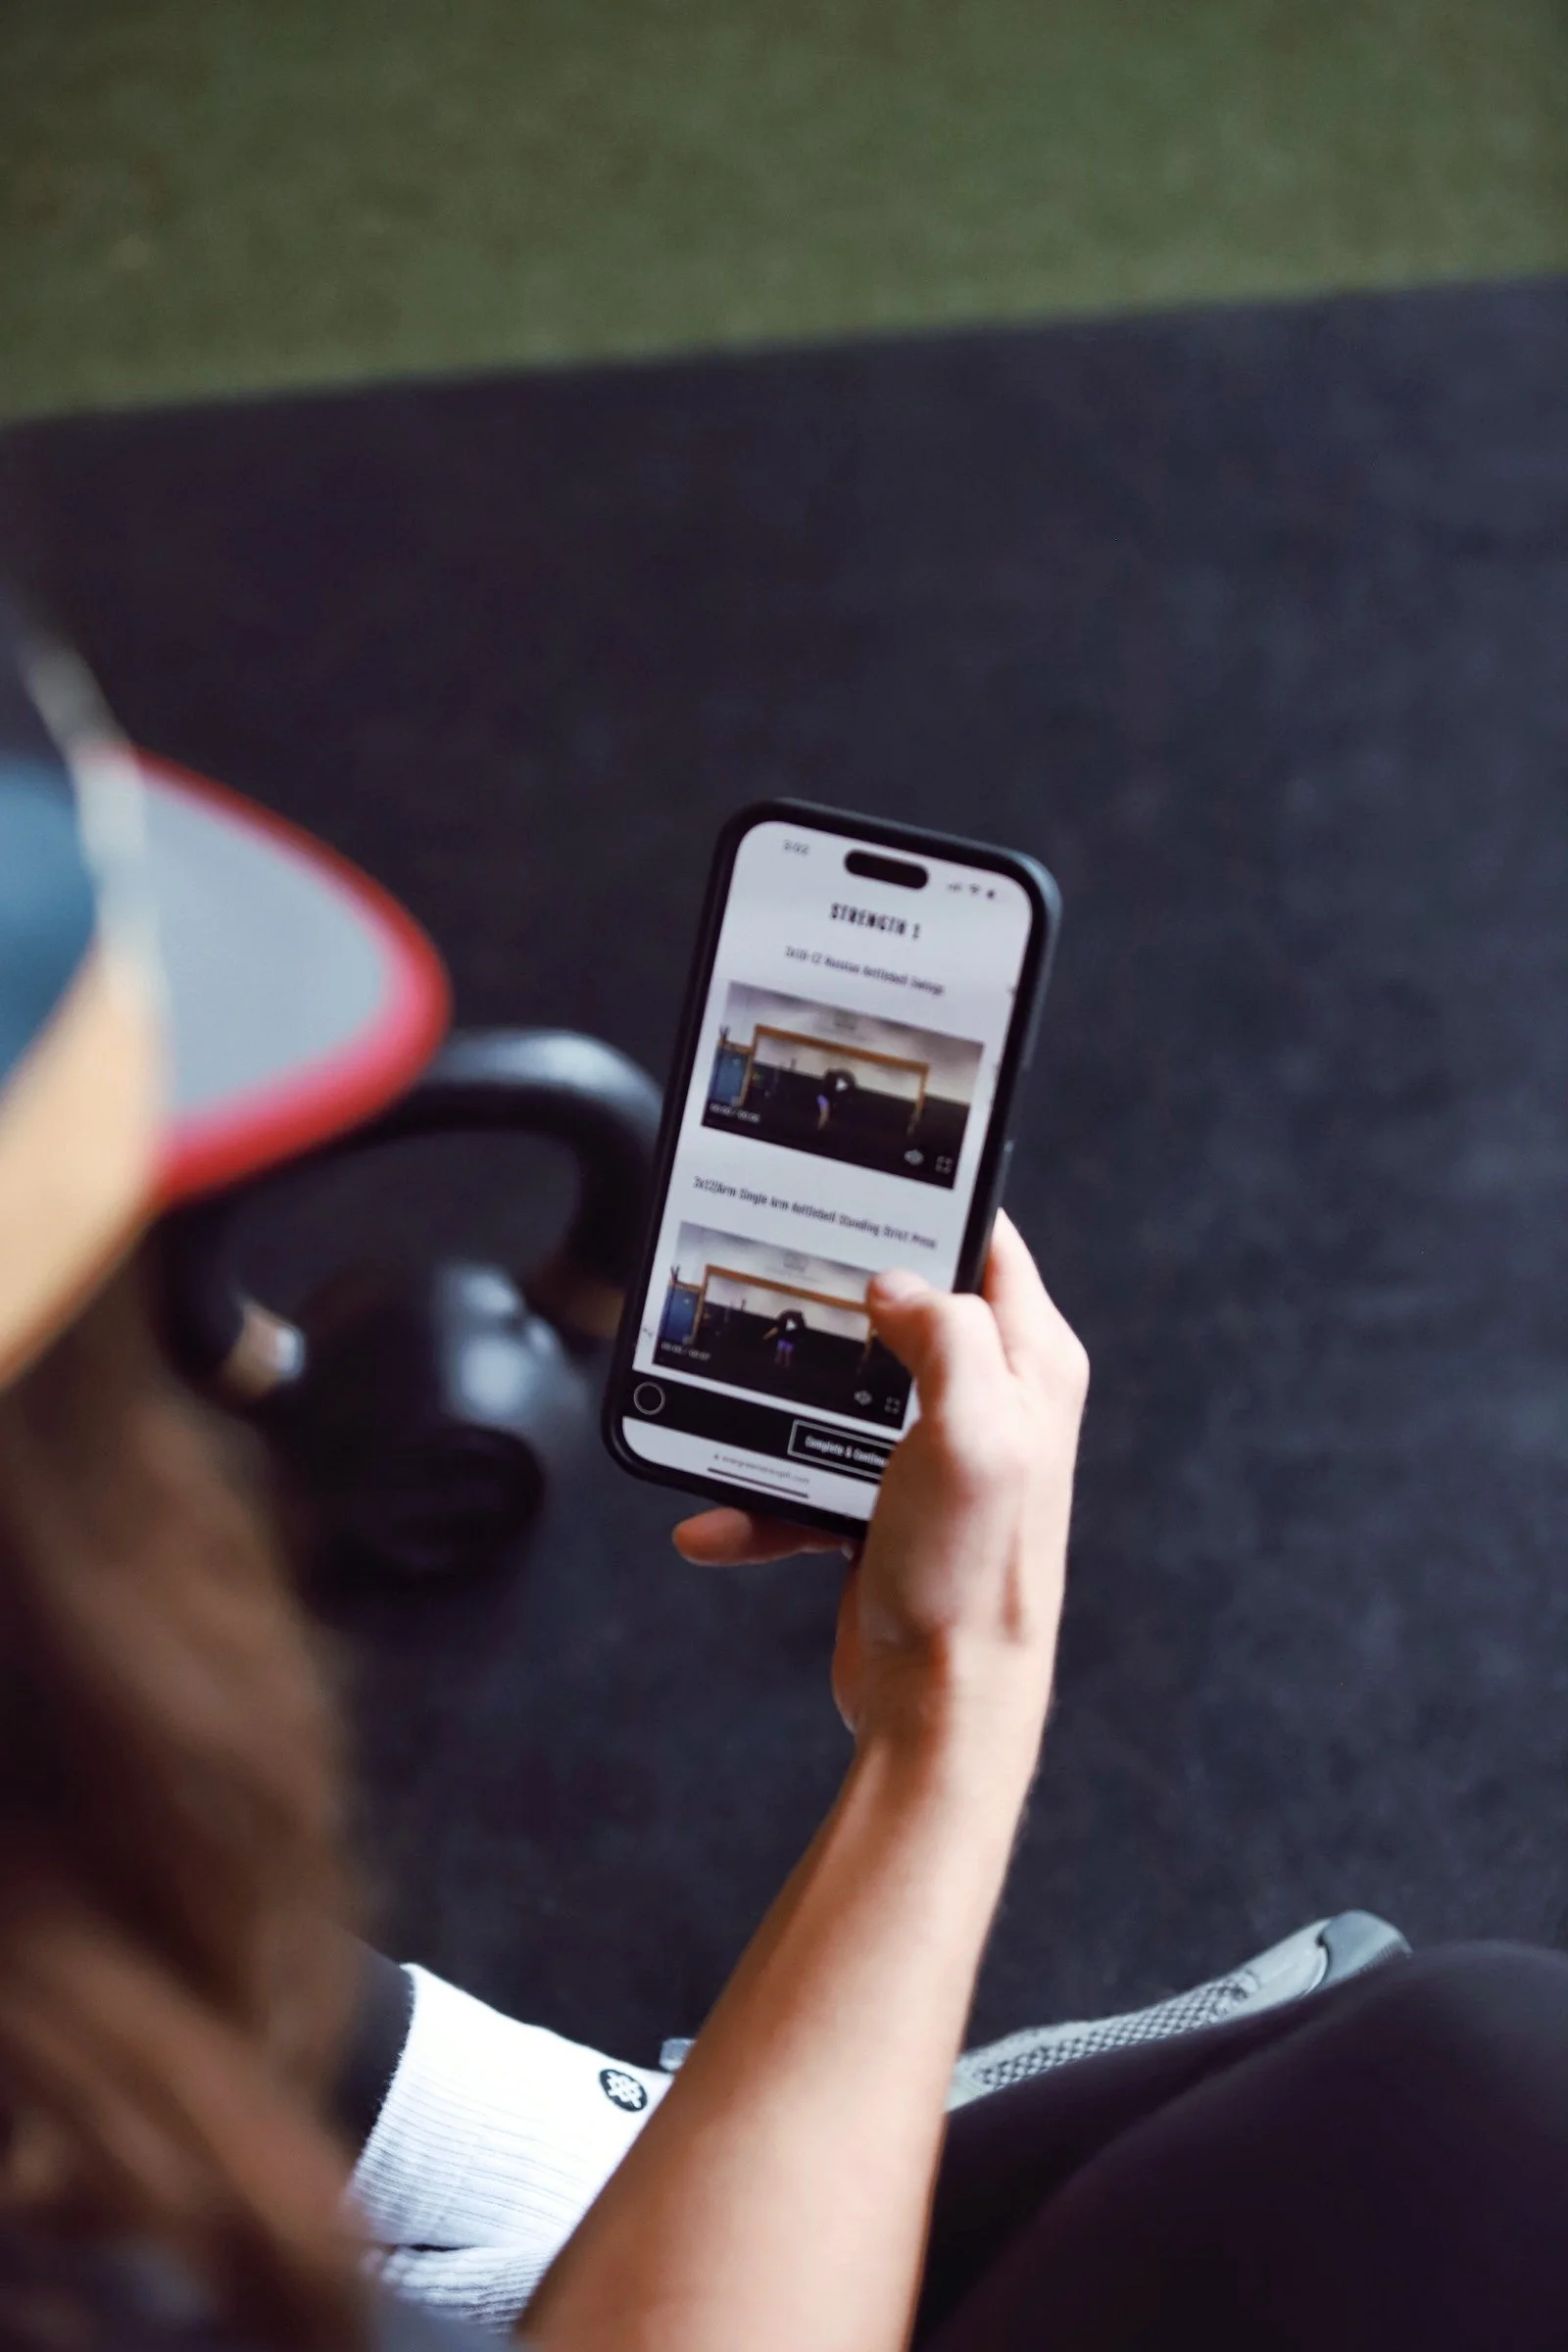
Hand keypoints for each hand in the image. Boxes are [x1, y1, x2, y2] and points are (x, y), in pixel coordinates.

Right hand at [674, 1213, 1087, 1764]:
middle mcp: (991, 1403)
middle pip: (902, 1313)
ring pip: (840, 1396)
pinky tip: (717, 1523)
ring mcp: (936, 1458)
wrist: (942, 1708)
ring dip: (777, 1417)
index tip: (863, 1182)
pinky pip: (806, 1481)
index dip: (931, 1207)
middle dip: (834, 1309)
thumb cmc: (973, 1575)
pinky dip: (760, 1501)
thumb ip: (944, 1334)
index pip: (987, 1246)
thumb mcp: (972, 1430)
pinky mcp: (887, 1509)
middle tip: (777, 1288)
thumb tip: (895, 1288)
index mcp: (1029, 1366)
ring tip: (726, 1422)